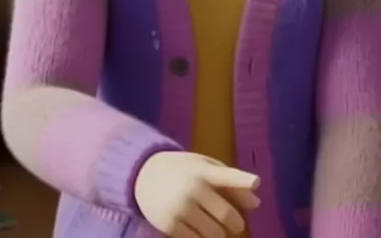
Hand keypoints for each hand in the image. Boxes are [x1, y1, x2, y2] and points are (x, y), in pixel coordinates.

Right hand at [134, 151, 259, 236]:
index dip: (242, 180)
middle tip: (233, 223)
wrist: (142, 174)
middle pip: (227, 215)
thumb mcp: (204, 167)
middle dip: (235, 223)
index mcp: (203, 170)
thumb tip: (256, 203)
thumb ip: (230, 182)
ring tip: (212, 225)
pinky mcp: (170, 225)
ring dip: (219, 233)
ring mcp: (181, 208)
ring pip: (215, 234)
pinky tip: (197, 229)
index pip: (226, 175)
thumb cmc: (181, 170)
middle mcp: (193, 188)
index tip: (256, 182)